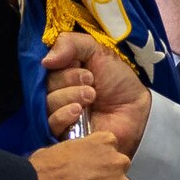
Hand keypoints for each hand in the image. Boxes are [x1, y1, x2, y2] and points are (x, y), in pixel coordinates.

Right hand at [41, 33, 150, 154]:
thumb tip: (45, 61)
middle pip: (43, 86)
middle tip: (91, 82)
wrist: (135, 109)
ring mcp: (57, 114)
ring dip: (70, 96)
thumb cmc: (117, 80)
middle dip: (69, 80)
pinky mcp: (62, 135)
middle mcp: (55, 92)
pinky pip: (50, 125)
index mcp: (60, 72)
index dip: (61, 64)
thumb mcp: (97, 52)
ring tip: (92, 97)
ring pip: (47, 104)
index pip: (44, 66)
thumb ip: (71, 44)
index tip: (84, 66)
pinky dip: (63, 115)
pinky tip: (79, 112)